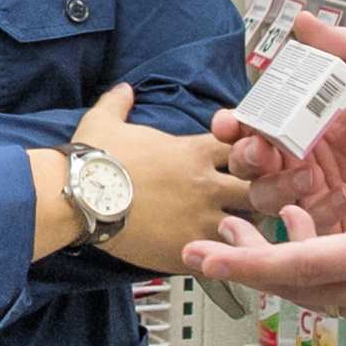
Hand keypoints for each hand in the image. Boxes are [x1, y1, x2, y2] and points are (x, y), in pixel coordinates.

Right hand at [73, 84, 255, 274]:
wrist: (78, 197)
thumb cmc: (94, 160)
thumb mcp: (105, 120)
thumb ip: (120, 103)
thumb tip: (124, 89)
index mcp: (193, 151)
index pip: (245, 145)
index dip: (253, 152)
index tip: (251, 161)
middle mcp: (205, 183)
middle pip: (261, 186)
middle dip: (268, 192)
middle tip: (263, 201)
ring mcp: (199, 217)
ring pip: (250, 223)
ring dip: (251, 226)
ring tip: (246, 231)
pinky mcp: (188, 247)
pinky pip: (223, 254)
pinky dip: (227, 255)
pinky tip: (223, 256)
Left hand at [182, 105, 345, 329]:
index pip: (298, 266)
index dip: (246, 260)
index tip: (204, 255)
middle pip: (293, 288)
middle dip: (244, 266)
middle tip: (202, 248)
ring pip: (313, 294)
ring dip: (275, 268)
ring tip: (241, 235)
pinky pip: (338, 294)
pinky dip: (309, 270)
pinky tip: (305, 234)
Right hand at [206, 15, 345, 234]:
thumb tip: (303, 20)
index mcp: (308, 123)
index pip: (256, 123)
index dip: (236, 123)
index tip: (232, 123)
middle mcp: (304, 159)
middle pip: (249, 162)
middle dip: (246, 156)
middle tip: (262, 150)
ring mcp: (315, 196)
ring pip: (265, 196)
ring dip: (276, 185)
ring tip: (307, 174)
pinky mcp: (332, 231)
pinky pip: (304, 229)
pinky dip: (318, 211)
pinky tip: (344, 198)